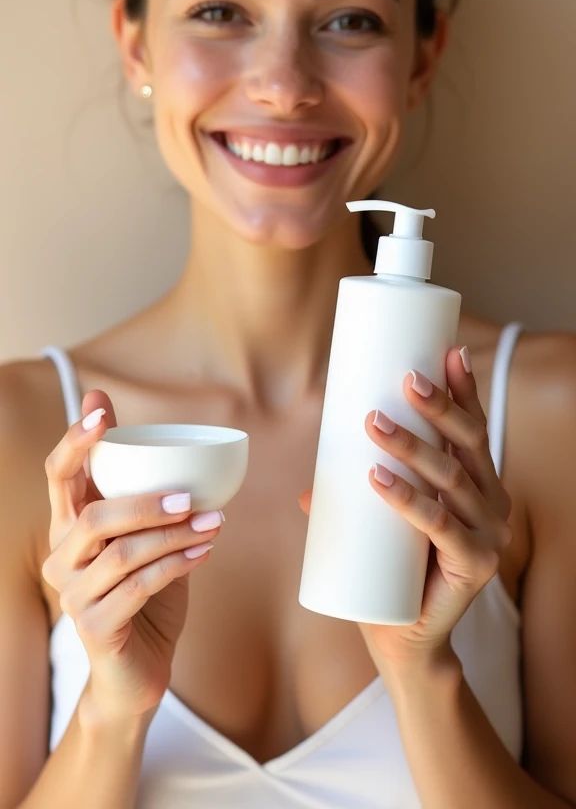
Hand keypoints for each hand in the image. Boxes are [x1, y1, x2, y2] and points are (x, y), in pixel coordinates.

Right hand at [42, 391, 223, 720]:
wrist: (137, 672)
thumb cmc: (146, 595)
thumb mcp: (149, 539)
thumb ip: (153, 499)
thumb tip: (183, 448)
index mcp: (69, 527)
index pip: (59, 476)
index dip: (75, 442)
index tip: (100, 411)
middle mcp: (62, 558)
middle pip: (92, 517)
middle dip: (145, 502)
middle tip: (188, 496)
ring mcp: (72, 595)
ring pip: (122, 553)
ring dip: (173, 535)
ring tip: (213, 524)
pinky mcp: (94, 627)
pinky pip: (138, 587)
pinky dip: (177, 565)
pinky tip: (204, 553)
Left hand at [299, 347, 512, 674]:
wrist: (406, 639)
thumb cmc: (393, 571)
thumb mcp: (378, 525)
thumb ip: (351, 501)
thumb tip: (310, 490)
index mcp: (479, 486)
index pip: (474, 428)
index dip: (465, 389)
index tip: (449, 350)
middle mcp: (493, 505)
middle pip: (467, 445)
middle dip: (437, 407)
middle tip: (404, 378)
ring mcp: (489, 536)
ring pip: (450, 479)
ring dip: (411, 445)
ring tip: (372, 422)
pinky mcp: (476, 567)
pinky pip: (439, 526)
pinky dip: (406, 500)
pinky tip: (378, 477)